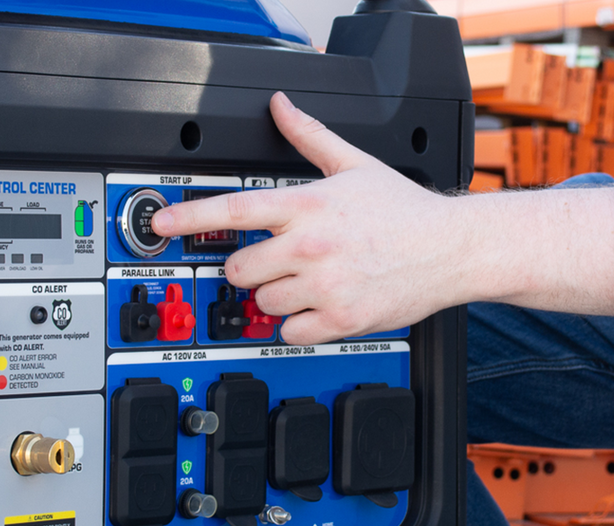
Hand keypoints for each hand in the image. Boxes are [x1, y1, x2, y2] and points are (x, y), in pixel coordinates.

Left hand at [150, 92, 471, 344]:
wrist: (451, 249)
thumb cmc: (406, 211)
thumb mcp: (354, 164)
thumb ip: (309, 136)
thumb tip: (281, 107)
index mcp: (308, 205)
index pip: (234, 209)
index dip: (190, 217)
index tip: (162, 224)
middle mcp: (311, 247)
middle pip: (240, 268)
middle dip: (250, 267)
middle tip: (274, 262)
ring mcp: (325, 287)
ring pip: (263, 303)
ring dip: (276, 297)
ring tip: (308, 282)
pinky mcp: (341, 320)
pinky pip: (289, 332)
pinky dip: (298, 325)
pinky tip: (319, 306)